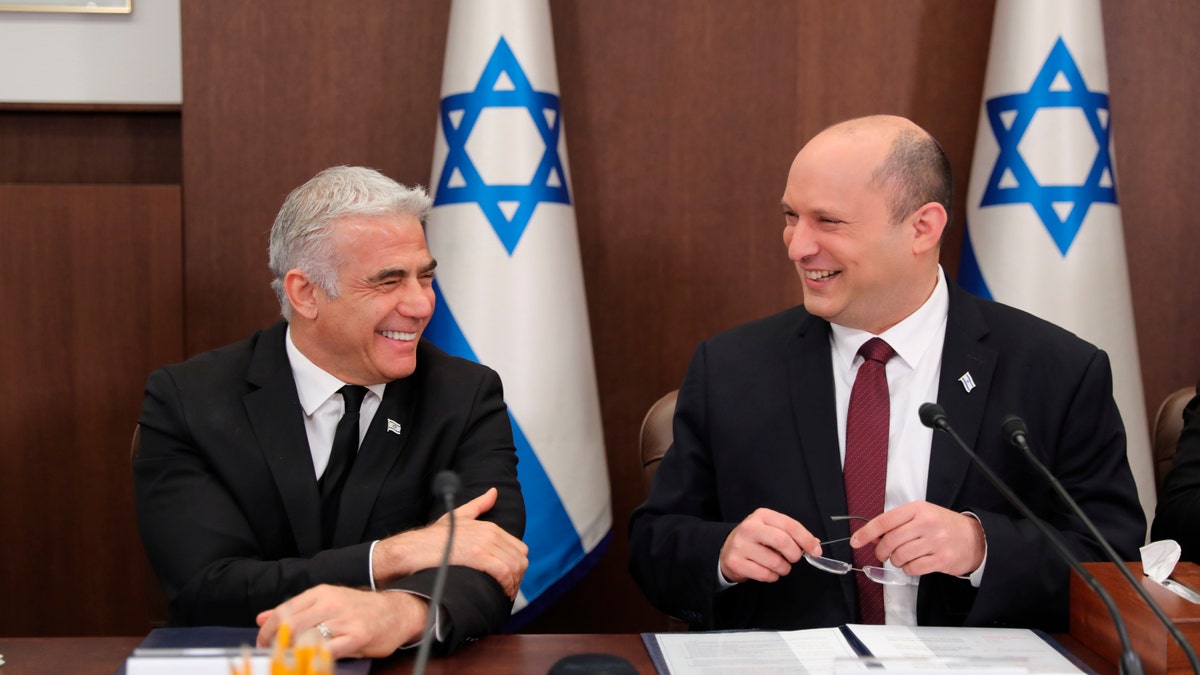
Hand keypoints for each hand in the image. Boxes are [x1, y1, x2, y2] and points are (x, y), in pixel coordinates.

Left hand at [255, 585, 425, 658]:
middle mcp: (331, 603)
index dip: (268, 630)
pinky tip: (311, 661)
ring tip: (289, 659)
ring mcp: (345, 620)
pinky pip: (328, 650)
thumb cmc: (358, 610)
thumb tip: (262, 618)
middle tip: (273, 654)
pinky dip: (315, 658)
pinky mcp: (357, 636)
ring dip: (293, 652)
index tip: (263, 642)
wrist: (396, 612)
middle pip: (292, 625)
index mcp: (321, 593)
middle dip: (277, 643)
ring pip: (307, 637)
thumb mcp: (325, 603)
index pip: (285, 610)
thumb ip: (295, 611)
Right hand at [373, 487, 528, 596]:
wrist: (414, 549)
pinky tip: (501, 593)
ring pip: (514, 566)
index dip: (518, 566)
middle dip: (518, 577)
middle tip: (510, 590)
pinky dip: (506, 584)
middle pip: (520, 559)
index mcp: (490, 527)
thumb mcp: (458, 517)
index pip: (519, 548)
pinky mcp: (477, 556)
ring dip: (514, 583)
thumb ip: (478, 505)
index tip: (512, 579)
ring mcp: (484, 543)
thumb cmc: (433, 538)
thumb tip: (493, 492)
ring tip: (506, 594)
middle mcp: (490, 533)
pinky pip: (503, 571)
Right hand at [718, 508, 820, 583]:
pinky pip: (764, 574)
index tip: (816, 551)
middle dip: (794, 555)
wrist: (727, 550)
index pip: (790, 525)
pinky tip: (766, 570)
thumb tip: (814, 544)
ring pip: (775, 562)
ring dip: (783, 568)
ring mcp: (740, 545)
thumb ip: (792, 535)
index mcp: (762, 515)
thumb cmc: (755, 540)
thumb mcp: (772, 530)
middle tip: (793, 558)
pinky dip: (771, 576)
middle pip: (783, 542)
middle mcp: (749, 527)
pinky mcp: (735, 562)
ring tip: (778, 565)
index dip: (806, 539)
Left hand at [850, 501, 984, 576]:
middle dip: (881, 551)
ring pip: (900, 556)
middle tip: (883, 554)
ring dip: (896, 561)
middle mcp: (926, 523)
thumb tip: (871, 536)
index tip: (855, 540)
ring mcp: (935, 542)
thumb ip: (897, 524)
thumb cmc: (943, 526)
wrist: (975, 538)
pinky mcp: (942, 559)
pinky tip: (914, 564)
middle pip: (890, 541)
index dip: (866, 533)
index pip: (884, 521)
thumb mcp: (920, 516)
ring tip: (903, 558)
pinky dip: (908, 569)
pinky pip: (913, 568)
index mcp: (918, 509)